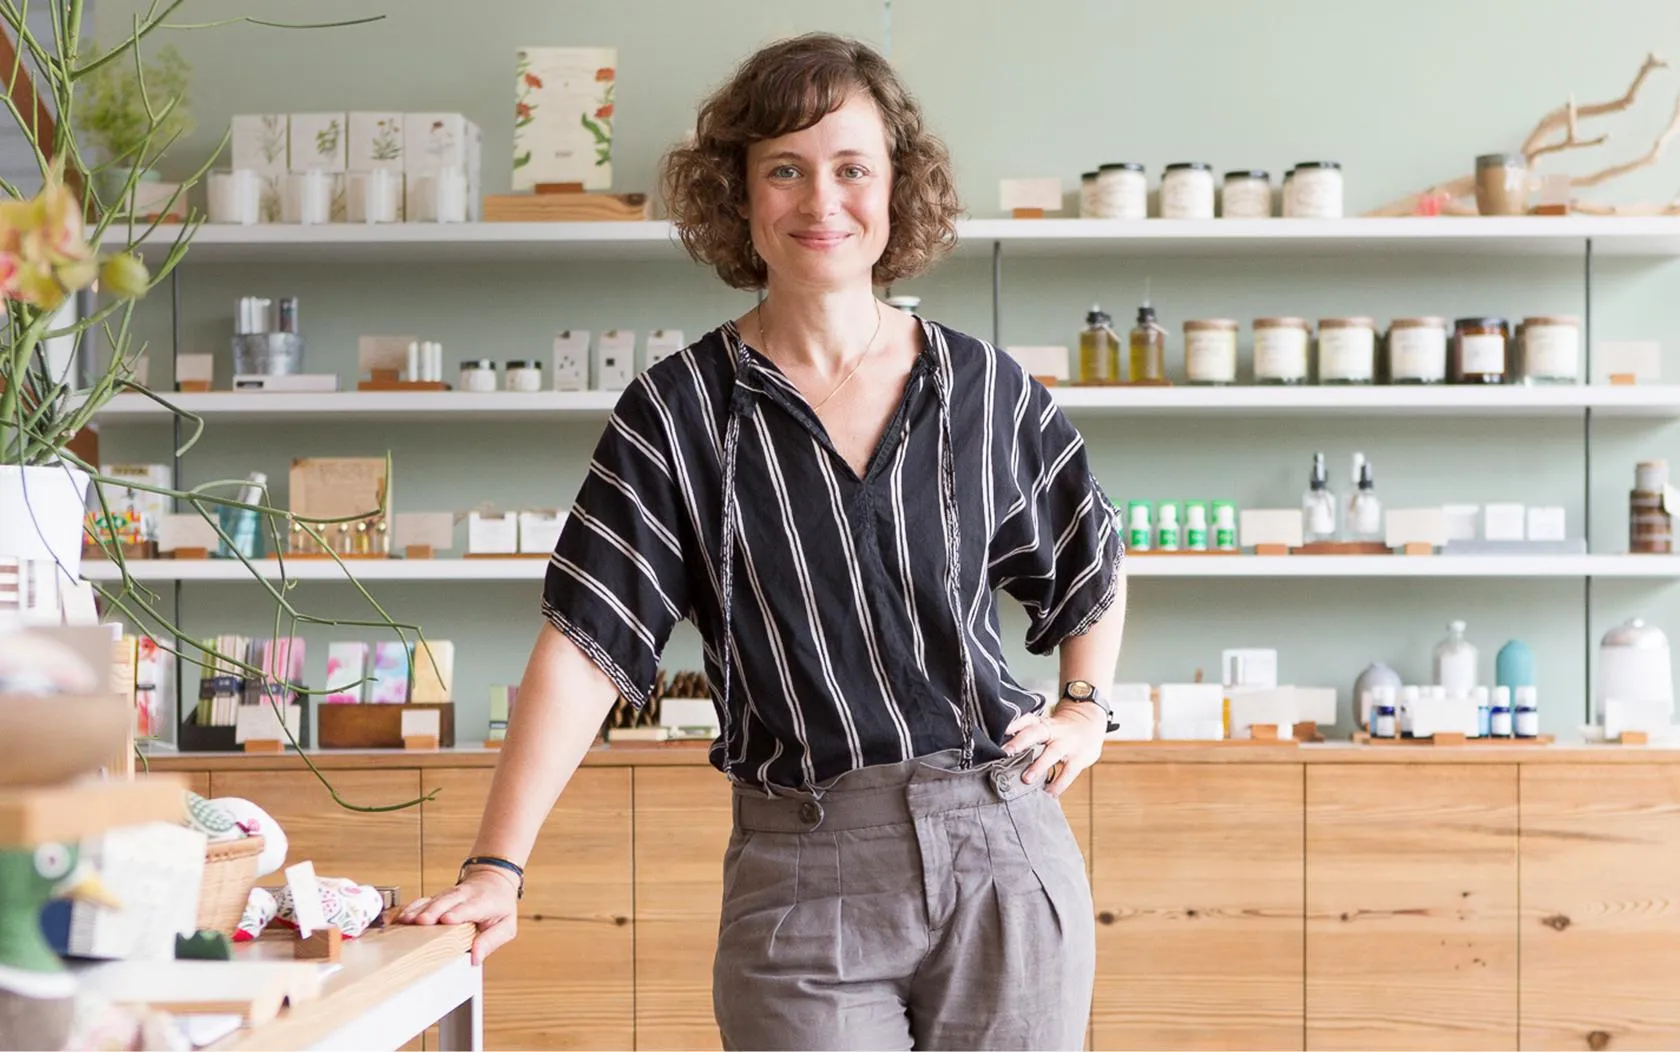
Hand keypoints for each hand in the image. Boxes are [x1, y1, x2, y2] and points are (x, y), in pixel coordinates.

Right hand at [394, 868, 518, 964]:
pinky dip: (408, 908)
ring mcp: (448, 896)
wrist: (493, 879)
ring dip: (416, 910)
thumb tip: (476, 958)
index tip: (447, 920)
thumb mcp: (506, 925)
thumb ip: (491, 940)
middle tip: (421, 922)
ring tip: (404, 921)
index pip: (469, 907)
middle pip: (445, 902)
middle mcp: (462, 896)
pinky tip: (396, 917)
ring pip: (430, 901)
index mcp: (482, 902)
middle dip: (432, 911)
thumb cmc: (499, 905)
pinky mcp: (436, 898)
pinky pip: (421, 902)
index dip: (458, 913)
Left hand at [1001, 703, 1106, 796]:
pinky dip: (1058, 784)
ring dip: (1039, 765)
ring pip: (1052, 752)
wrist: (1091, 723)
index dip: (1015, 724)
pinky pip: (1068, 772)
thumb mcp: (1046, 726)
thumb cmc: (1060, 729)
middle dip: (1021, 742)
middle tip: (1006, 752)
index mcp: (1043, 723)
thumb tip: (1001, 751)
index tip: (1003, 730)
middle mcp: (1054, 731)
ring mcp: (1068, 744)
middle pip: (1036, 732)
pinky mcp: (1079, 759)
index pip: (1027, 719)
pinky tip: (1049, 794)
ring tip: (1026, 779)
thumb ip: (1028, 736)